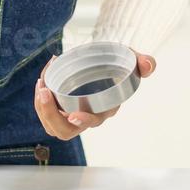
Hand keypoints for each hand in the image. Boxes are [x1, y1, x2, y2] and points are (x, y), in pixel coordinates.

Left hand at [33, 50, 156, 141]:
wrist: (100, 62)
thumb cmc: (115, 64)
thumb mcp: (130, 59)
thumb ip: (142, 62)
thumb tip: (148, 65)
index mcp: (105, 108)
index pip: (95, 121)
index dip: (85, 120)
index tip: (75, 114)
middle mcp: (87, 115)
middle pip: (66, 130)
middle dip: (51, 115)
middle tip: (45, 92)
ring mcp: (71, 112)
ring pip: (52, 124)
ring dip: (42, 108)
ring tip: (41, 85)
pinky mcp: (59, 106)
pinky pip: (46, 112)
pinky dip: (41, 99)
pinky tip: (43, 79)